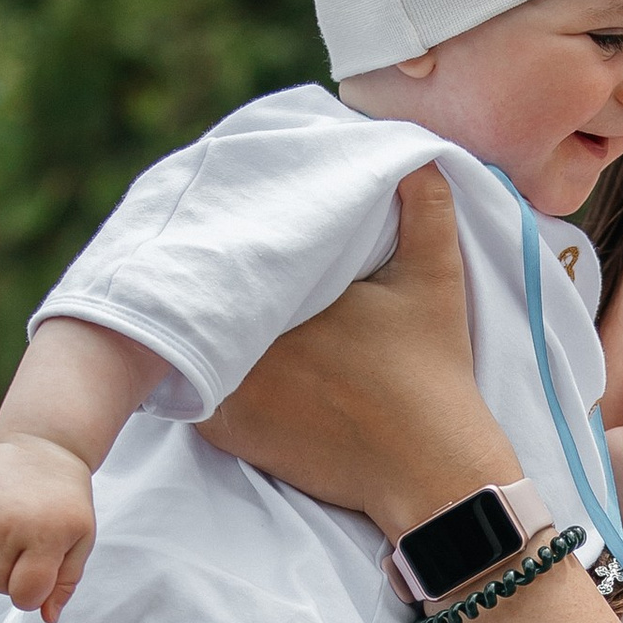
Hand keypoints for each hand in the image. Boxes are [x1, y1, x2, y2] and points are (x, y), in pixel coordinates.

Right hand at [0, 436, 96, 619]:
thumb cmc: (64, 499)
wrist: (44, 449)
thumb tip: (47, 617)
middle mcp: (8, 525)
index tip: (35, 584)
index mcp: (45, 535)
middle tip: (18, 562)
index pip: (26, 593)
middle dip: (7, 583)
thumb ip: (66, 581)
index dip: (30, 597)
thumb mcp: (82, 538)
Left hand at [202, 169, 511, 538]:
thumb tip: (415, 154)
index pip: (236, 255)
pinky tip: (201, 356)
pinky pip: (186, 391)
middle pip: (206, 295)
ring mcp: (232, 391)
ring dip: (193, 325)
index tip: (232, 221)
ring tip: (194, 303)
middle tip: (204, 257)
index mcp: (289, 296)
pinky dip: (190, 374)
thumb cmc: (434, 371)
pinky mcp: (228, 432)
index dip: (229, 236)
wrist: (428, 469)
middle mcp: (249, 342)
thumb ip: (427, 207)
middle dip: (205, 279)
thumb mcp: (437, 278)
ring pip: (188, 340)